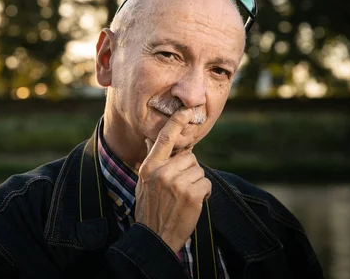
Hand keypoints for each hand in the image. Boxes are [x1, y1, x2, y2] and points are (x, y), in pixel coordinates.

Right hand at [134, 108, 211, 252]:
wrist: (155, 238)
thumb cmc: (149, 209)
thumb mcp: (143, 182)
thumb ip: (151, 160)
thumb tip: (151, 138)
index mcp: (149, 167)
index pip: (164, 138)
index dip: (176, 122)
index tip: (187, 110)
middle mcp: (162, 172)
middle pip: (189, 157)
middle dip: (189, 169)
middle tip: (179, 186)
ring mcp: (177, 183)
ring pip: (198, 170)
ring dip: (196, 182)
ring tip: (184, 197)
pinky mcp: (191, 194)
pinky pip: (206, 183)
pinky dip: (203, 193)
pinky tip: (192, 203)